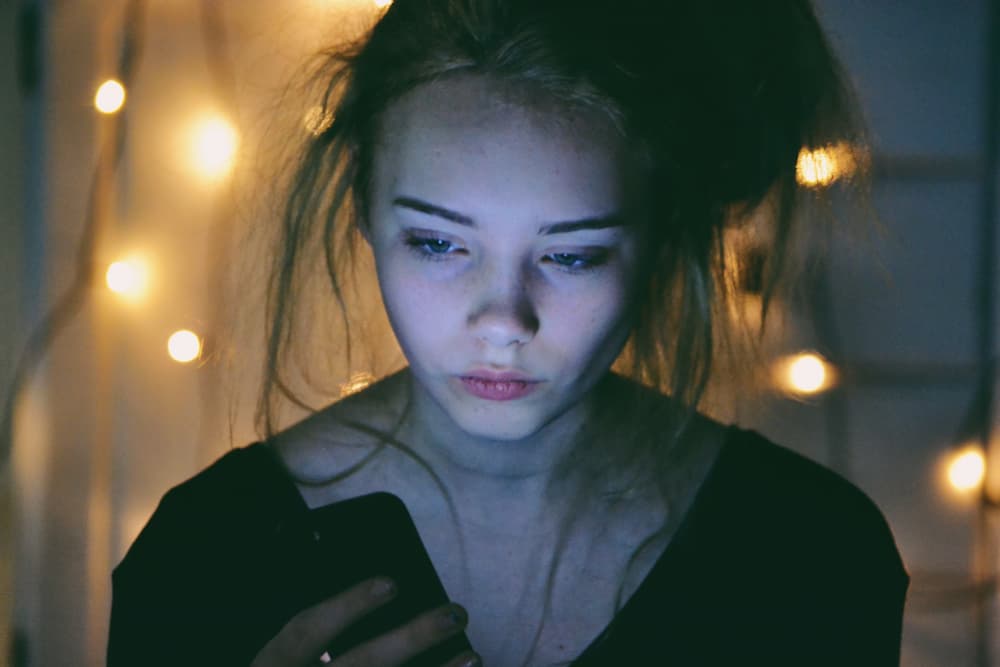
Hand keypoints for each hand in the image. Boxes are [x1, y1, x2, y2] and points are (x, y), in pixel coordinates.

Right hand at [250, 577, 480, 666]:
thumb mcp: (278, 656)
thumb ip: (310, 634)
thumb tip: (379, 588)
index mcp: (272, 665)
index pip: (307, 631)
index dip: (348, 606)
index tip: (391, 583)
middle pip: (362, 665)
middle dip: (411, 639)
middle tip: (453, 613)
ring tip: (472, 656)